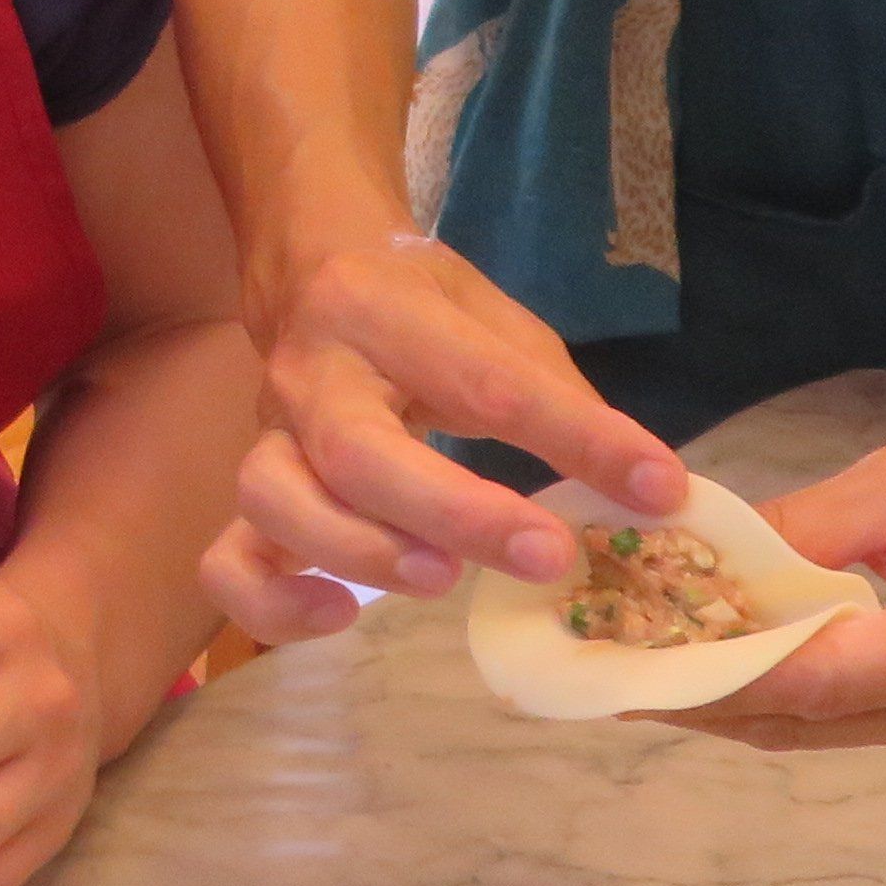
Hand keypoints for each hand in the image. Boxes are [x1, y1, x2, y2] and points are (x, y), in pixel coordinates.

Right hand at [217, 232, 681, 630]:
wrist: (309, 267)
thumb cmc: (417, 304)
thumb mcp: (495, 322)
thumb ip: (562, 402)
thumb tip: (654, 493)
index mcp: (381, 311)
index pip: (483, 380)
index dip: (575, 438)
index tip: (656, 487)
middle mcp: (312, 373)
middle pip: (359, 450)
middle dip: (456, 511)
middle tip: (549, 555)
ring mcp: (269, 436)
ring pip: (275, 501)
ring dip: (360, 551)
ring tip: (440, 580)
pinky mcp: (250, 495)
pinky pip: (230, 562)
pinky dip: (273, 603)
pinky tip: (341, 617)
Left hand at [663, 415, 885, 754]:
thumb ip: (799, 533)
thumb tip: (697, 567)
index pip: (826, 679)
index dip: (725, 678)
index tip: (637, 668)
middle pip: (818, 721)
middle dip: (711, 701)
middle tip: (615, 679)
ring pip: (830, 732)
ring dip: (741, 707)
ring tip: (648, 677)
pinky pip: (857, 722)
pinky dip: (788, 700)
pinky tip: (723, 674)